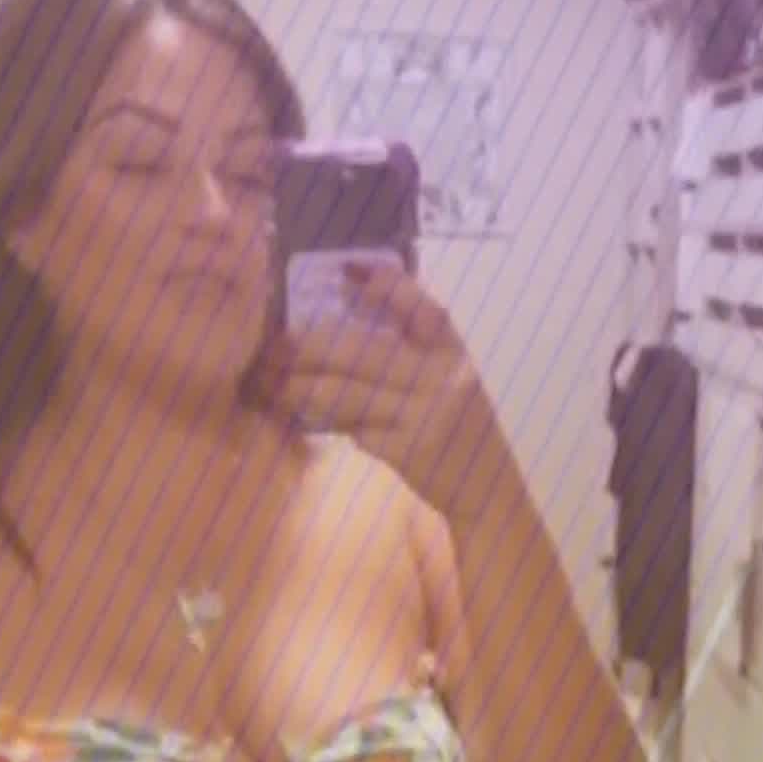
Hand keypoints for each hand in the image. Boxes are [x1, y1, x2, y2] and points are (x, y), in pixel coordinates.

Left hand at [255, 264, 524, 527]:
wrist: (490, 490)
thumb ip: (415, 354)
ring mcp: (424, 415)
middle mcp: (441, 379)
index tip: (347, 270)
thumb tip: (351, 319)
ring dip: (303, 387)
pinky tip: (302, 415)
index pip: (421, 308)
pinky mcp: (408, 451)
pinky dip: (327, 420)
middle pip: (364, 351)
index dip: (385, 285)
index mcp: (453, 354)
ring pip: (348, 393)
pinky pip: (355, 428)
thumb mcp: (451, 381)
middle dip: (312, 346)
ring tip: (272, 383)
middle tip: (275, 344)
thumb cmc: (463, 429)